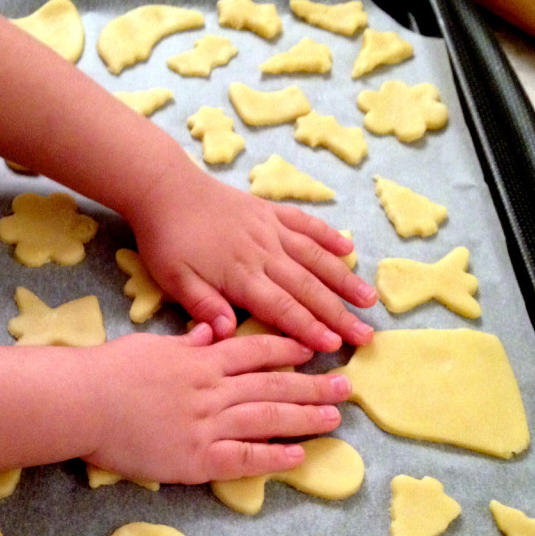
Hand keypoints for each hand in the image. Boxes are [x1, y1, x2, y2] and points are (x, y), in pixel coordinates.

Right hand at [84, 324, 350, 483]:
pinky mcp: (196, 458)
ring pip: (267, 418)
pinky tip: (298, 455)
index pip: (254, 351)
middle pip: (272, 384)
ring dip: (304, 417)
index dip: (288, 350)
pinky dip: (273, 456)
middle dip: (313, 384)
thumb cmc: (109, 370)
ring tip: (334, 418)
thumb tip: (211, 329)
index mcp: (201, 359)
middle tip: (346, 386)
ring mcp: (207, 424)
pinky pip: (244, 458)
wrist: (82, 401)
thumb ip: (186, 341)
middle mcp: (213, 389)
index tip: (313, 350)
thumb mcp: (151, 345)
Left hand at [127, 165, 376, 351]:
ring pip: (316, 257)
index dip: (309, 328)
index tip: (334, 347)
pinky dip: (328, 236)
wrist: (164, 188)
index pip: (282, 308)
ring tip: (369, 299)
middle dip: (338, 314)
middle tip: (365, 335)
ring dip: (344, 279)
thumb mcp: (174, 280)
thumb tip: (228, 333)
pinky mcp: (270, 211)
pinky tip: (348, 249)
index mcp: (240, 275)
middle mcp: (264, 253)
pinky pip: (306, 223)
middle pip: (308, 288)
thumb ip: (203, 306)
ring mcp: (270, 229)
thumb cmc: (167, 239)